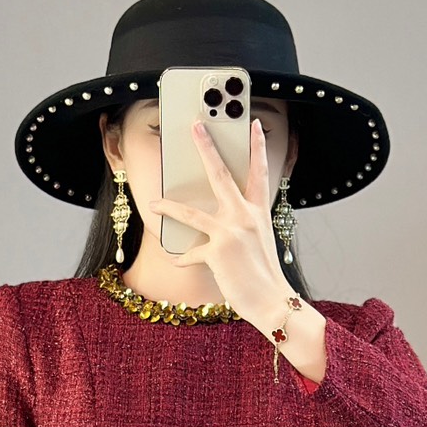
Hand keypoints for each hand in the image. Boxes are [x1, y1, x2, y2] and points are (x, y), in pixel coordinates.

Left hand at [147, 118, 292, 328]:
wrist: (272, 301)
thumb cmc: (264, 274)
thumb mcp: (260, 240)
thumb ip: (245, 223)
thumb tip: (223, 215)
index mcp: (258, 211)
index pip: (260, 171)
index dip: (257, 147)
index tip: (254, 124)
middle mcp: (245, 216)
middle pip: (221, 174)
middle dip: (207, 148)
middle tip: (196, 127)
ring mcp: (230, 232)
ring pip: (191, 212)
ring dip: (169, 207)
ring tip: (155, 204)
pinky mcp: (216, 252)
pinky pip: (190, 253)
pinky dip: (181, 258)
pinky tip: (175, 261)